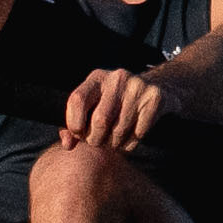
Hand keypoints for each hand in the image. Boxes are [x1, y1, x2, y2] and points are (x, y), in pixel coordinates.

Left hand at [56, 63, 172, 155]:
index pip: (77, 100)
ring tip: (114, 141)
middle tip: (98, 142)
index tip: (79, 133)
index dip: (73, 123)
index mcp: (97, 78)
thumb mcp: (93, 106)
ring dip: (114, 145)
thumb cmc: (115, 103)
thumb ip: (75, 126)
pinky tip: (129, 137)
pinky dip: (130, 144)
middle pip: (99, 121)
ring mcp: (137, 87)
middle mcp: (117, 78)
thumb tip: (67, 144)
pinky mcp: (154, 98)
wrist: (155, 88)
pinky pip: (138, 134)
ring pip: (119, 131)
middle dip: (95, 139)